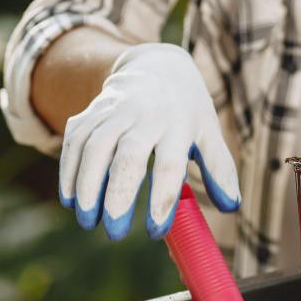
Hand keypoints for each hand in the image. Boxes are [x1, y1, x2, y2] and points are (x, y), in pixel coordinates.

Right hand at [58, 43, 239, 239]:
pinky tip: (70, 200)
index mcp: (178, 125)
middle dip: (118, 197)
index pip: (170, 166)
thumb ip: (220, 169)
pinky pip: (74, 140)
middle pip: (127, 157)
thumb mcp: (209, 134)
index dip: (161, 199)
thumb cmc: (187, 111)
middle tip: (115, 233)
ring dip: (87, 186)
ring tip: (88, 221)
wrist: (157, 66)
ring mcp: (114, 111)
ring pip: (94, 148)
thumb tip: (231, 206)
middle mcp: (144, 116)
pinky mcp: (90, 112)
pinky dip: (69, 170)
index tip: (155, 232)